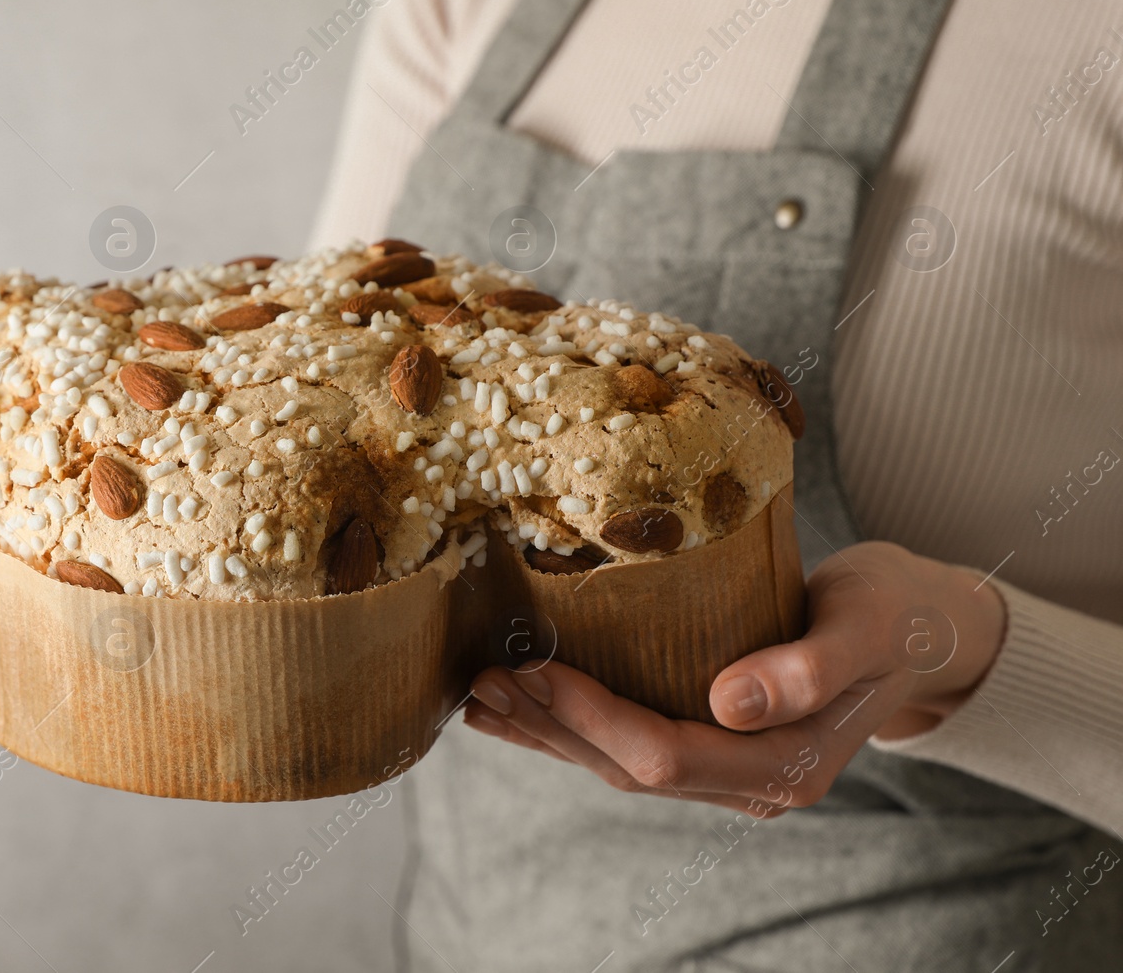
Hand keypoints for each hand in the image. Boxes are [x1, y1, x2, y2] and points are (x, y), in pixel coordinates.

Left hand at [462, 541, 1007, 815]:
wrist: (917, 626)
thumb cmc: (892, 615)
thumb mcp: (864, 628)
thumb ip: (807, 668)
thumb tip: (729, 704)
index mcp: (784, 767)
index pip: (668, 757)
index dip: (595, 719)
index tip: (536, 671)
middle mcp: (749, 782)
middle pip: (630, 768)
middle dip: (552, 726)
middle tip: (483, 680)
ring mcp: (728, 768)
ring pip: (619, 763)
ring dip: (548, 731)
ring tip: (480, 695)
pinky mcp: (711, 741)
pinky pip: (629, 743)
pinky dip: (572, 726)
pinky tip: (520, 709)